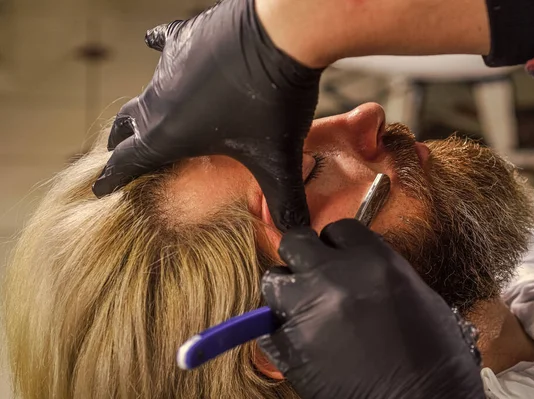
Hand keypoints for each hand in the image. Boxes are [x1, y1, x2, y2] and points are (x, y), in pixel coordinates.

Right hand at [92, 0, 321, 229]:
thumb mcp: (277, 159)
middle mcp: (158, 101)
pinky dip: (157, 48)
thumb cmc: (272, 101)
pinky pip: (162, 44)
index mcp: (168, 136)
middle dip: (122, 145)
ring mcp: (169, 66)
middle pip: (126, 127)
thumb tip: (297, 237)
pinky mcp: (186, 38)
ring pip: (145, 91)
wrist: (280, 36)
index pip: (127, 163)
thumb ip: (285, 202)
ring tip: (149, 117)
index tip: (100, 188)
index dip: (112, 179)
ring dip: (144, 109)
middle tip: (122, 155)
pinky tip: (153, 42)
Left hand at [259, 219, 483, 398]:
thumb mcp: (417, 294)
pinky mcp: (290, 347)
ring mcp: (307, 311)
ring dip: (287, 290)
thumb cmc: (434, 356)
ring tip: (303, 307)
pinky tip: (299, 338)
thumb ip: (377, 269)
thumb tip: (353, 265)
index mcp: (373, 261)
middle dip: (303, 256)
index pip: (337, 228)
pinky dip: (279, 330)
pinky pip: (267, 325)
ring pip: (274, 280)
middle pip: (295, 242)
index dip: (337, 243)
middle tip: (313, 275)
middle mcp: (334, 278)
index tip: (338, 257)